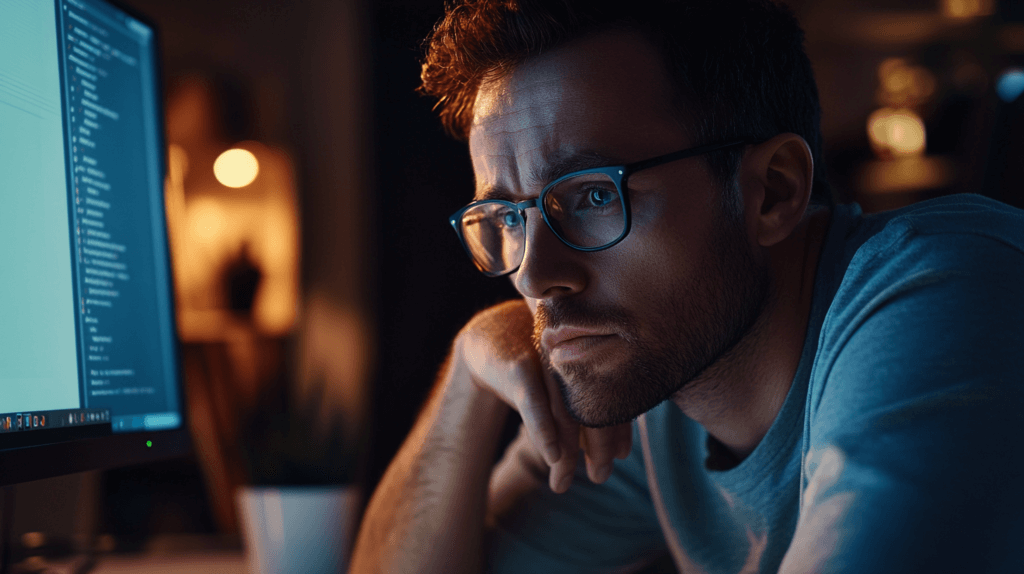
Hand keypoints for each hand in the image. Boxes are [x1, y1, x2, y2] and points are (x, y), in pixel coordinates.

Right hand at [455, 300, 631, 492]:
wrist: (488, 334)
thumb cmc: (535, 362)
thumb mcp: (563, 381)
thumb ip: (587, 404)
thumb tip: (618, 449)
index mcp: (591, 355)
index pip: (613, 396)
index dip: (620, 428)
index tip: (622, 455)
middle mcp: (575, 355)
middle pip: (594, 406)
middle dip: (601, 446)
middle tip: (601, 476)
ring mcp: (548, 360)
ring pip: (566, 412)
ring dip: (568, 452)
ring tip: (563, 484)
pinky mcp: (520, 368)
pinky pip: (535, 402)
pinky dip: (544, 430)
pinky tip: (552, 456)